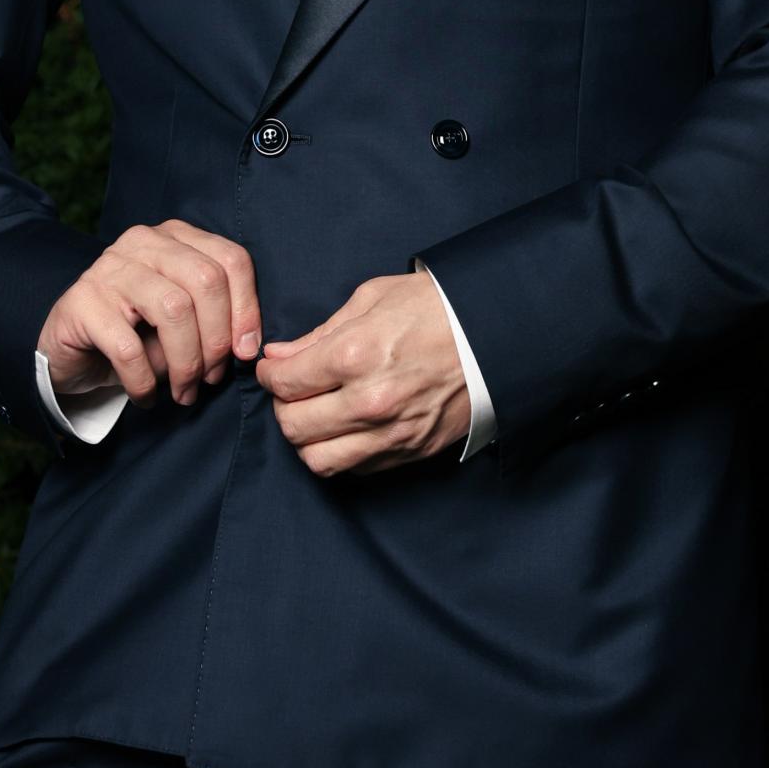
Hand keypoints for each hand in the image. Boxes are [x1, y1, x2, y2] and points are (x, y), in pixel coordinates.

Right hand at [37, 220, 261, 409]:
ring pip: (173, 309)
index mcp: (175, 237)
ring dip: (186, 363)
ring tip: (184, 392)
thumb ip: (216, 318)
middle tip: (211, 378)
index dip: (247, 309)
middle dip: (217, 339)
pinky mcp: (81, 302)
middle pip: (206, 280)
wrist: (70, 348)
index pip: (231, 259)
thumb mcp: (183, 318)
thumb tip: (248, 347)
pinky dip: (144, 381)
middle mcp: (143, 242)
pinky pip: (128, 348)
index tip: (246, 353)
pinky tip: (145, 396)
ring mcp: (108, 268)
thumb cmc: (136, 332)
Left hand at [254, 271, 470, 474]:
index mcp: (356, 354)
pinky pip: (356, 469)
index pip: (285, 383)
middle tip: (292, 391)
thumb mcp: (373, 299)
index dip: (269, 375)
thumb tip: (279, 355)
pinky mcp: (412, 451)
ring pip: (319, 460)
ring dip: (307, 440)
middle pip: (294, 426)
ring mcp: (392, 432)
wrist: (499, 333)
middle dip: (283, 407)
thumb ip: (320, 333)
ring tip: (315, 417)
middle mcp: (370, 401)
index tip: (273, 369)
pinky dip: (341, 453)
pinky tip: (347, 428)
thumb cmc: (437, 306)